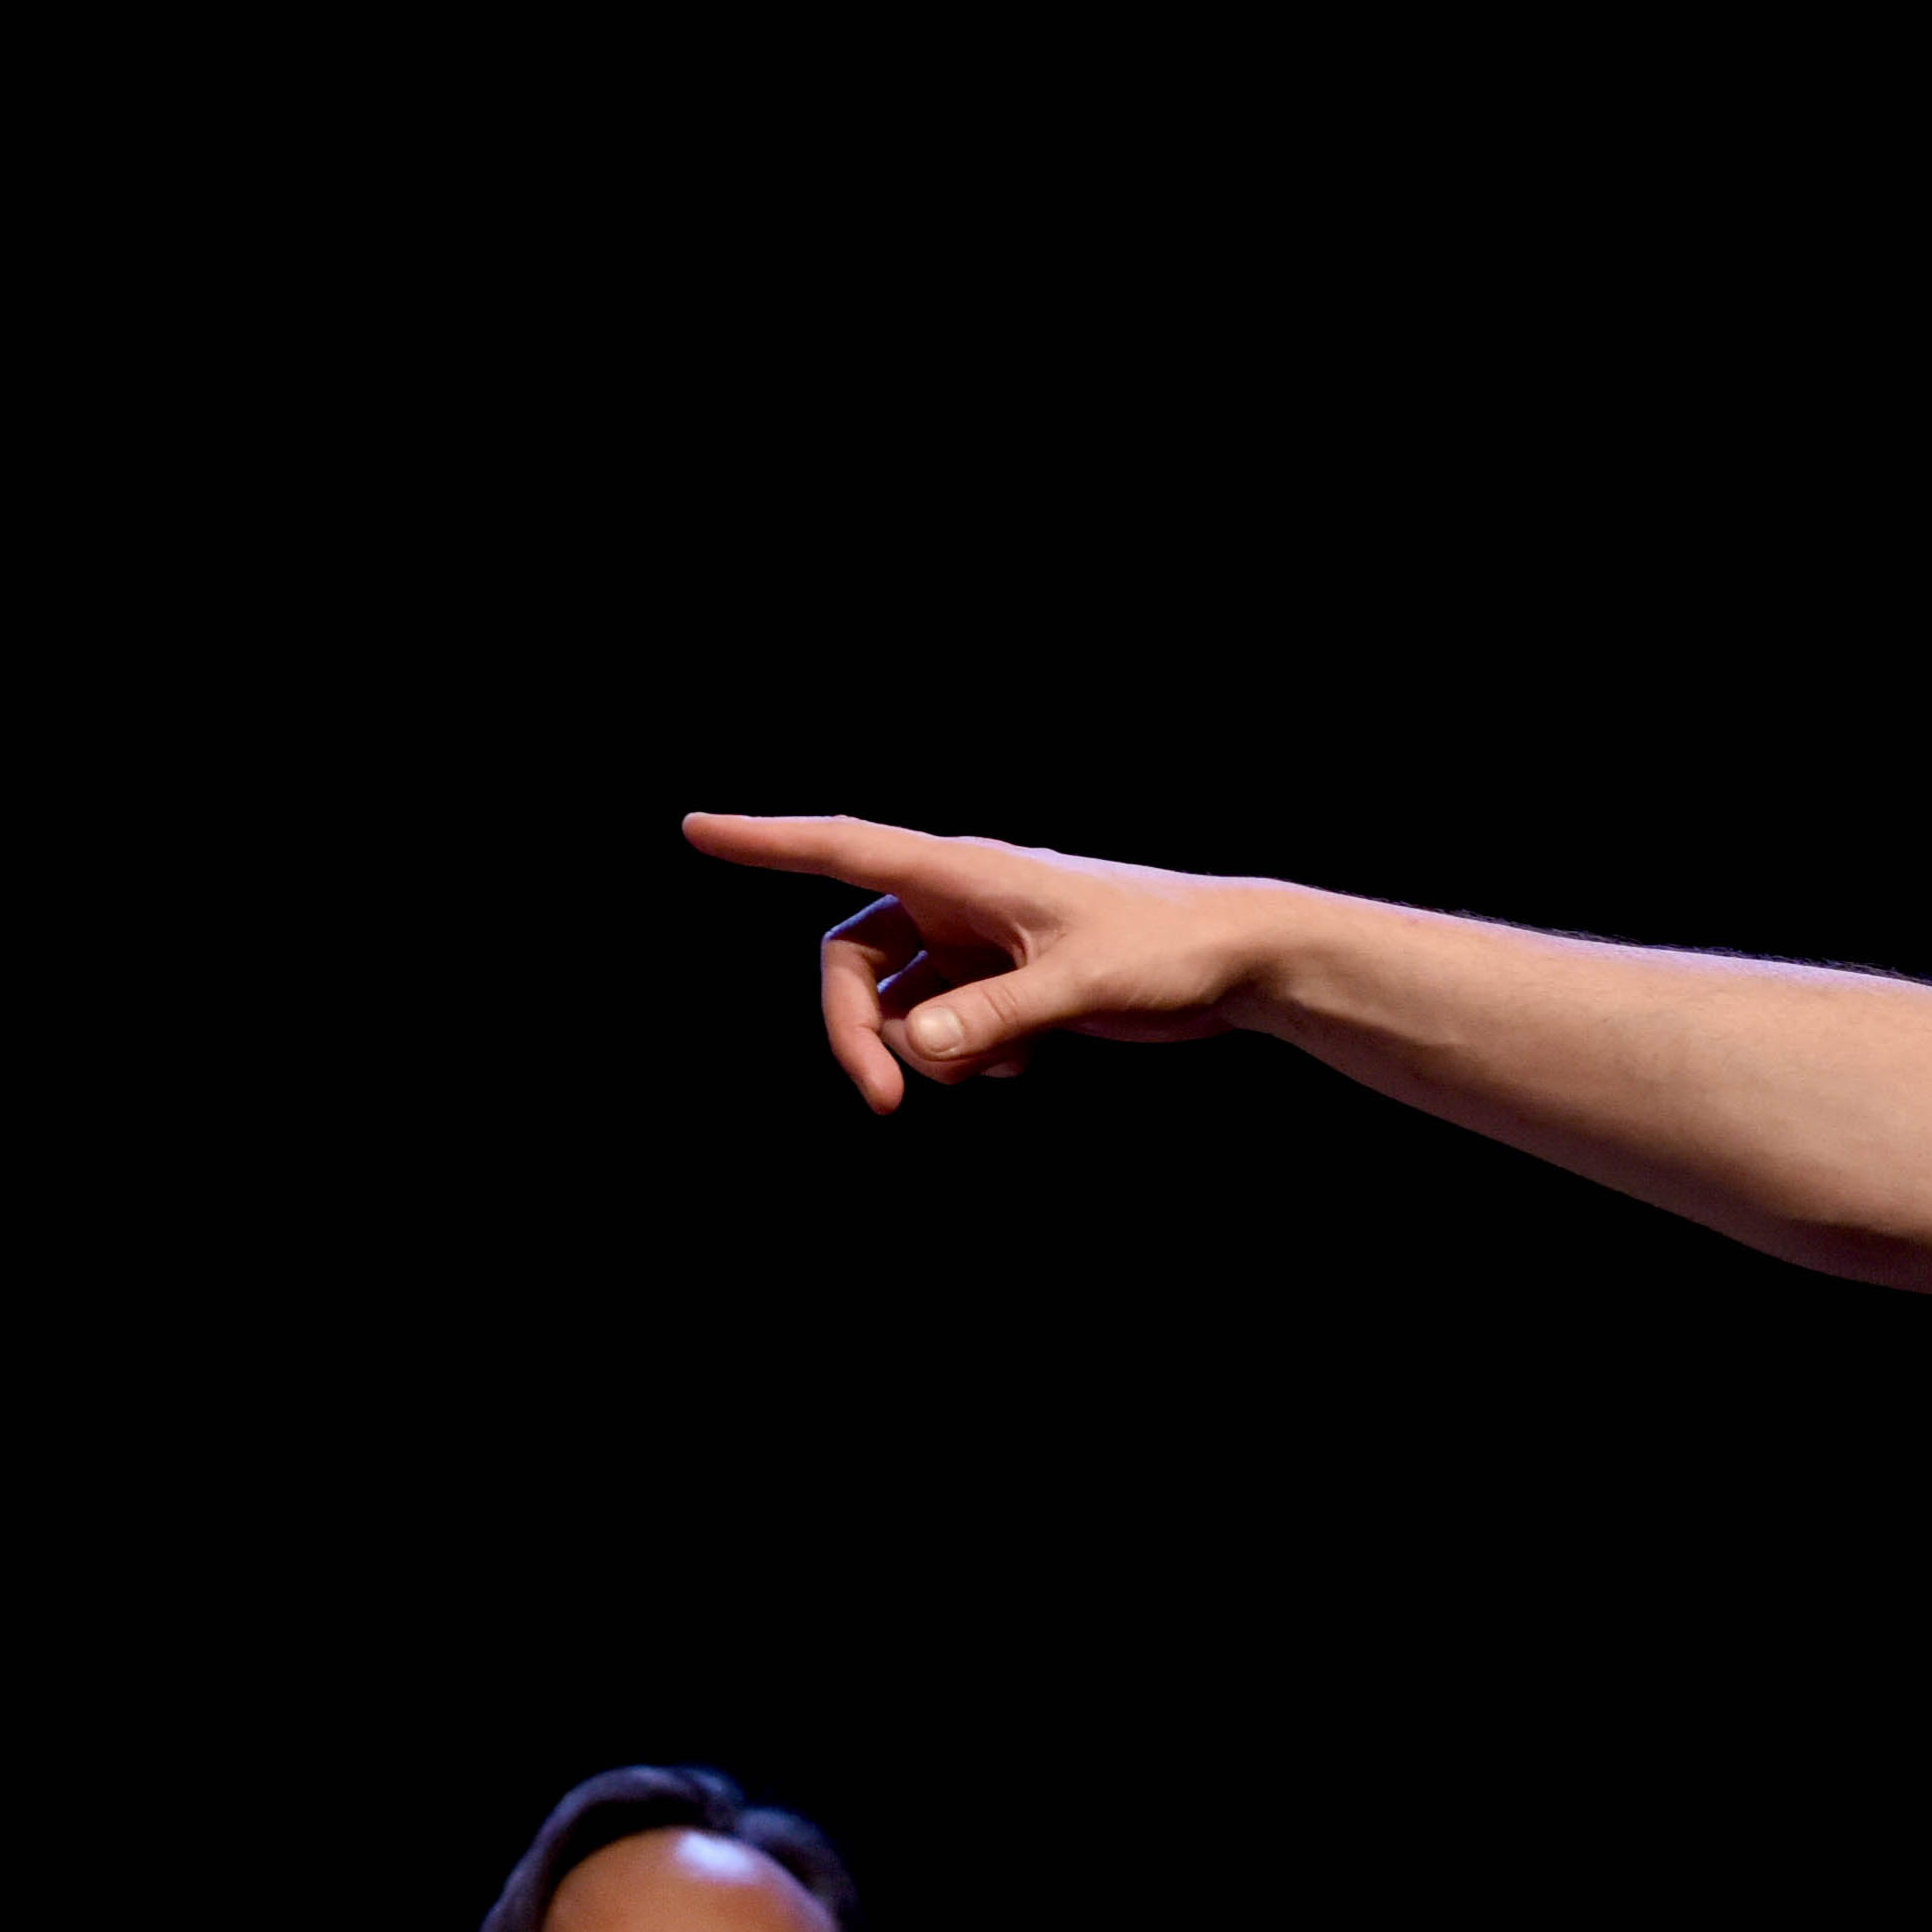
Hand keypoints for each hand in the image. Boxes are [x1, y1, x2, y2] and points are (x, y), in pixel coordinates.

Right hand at [683, 814, 1281, 1110]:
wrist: (1236, 960)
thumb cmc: (1167, 948)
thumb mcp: (1082, 984)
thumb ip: (996, 1017)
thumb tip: (915, 1048)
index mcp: (963, 872)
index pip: (841, 849)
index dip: (765, 842)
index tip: (695, 829)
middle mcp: (957, 900)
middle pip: (853, 959)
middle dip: (856, 1030)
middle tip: (887, 1102)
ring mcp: (977, 944)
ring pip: (898, 1004)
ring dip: (926, 1051)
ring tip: (1002, 1062)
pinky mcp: (1002, 983)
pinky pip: (943, 1030)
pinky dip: (965, 1057)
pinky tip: (1025, 1060)